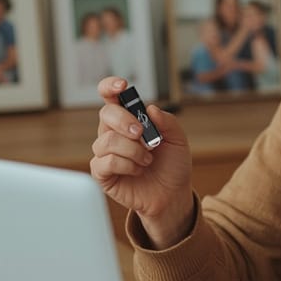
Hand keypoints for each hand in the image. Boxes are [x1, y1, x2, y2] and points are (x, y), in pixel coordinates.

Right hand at [90, 77, 193, 247]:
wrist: (172, 195)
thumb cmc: (172, 166)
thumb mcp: (178, 140)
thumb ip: (167, 121)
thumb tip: (150, 109)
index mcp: (129, 119)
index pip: (111, 97)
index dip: (110, 87)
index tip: (122, 86)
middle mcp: (113, 133)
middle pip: (106, 114)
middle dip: (124, 121)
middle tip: (142, 133)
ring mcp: (106, 153)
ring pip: (107, 140)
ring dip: (132, 149)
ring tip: (148, 159)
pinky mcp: (102, 173)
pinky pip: (106, 162)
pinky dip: (126, 164)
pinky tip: (138, 170)